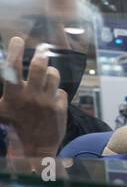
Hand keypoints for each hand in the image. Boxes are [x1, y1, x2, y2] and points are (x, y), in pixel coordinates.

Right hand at [0, 37, 67, 160]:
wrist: (37, 146)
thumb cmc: (16, 126)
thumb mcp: (1, 110)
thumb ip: (0, 97)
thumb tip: (2, 75)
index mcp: (14, 94)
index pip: (13, 67)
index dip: (15, 50)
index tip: (18, 39)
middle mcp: (31, 96)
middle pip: (38, 67)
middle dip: (41, 55)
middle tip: (42, 51)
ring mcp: (47, 102)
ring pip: (53, 76)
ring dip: (51, 72)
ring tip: (48, 74)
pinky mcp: (61, 108)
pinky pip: (62, 92)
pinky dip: (57, 92)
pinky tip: (53, 98)